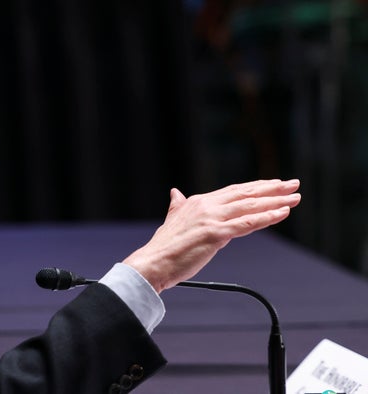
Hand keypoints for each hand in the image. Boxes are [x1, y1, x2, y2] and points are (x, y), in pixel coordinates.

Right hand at [122, 179, 300, 292]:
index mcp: (198, 202)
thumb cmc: (163, 247)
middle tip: (293, 184)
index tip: (273, 184)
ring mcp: (212, 219)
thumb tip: (175, 192)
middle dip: (272, 188)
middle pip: (246, 194)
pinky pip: (247, 223)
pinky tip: (282, 213)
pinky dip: (267, 217)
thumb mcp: (171, 219)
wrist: (153, 263)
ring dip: (276, 201)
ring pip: (250, 206)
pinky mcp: (216, 234)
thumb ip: (177, 205)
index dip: (255, 187)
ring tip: (295, 198)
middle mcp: (206, 206)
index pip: (233, 191)